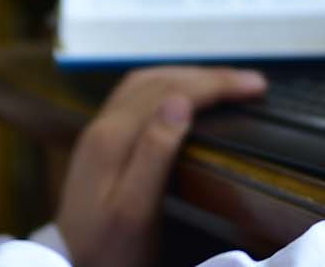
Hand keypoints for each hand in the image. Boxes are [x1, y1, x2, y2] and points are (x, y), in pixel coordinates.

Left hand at [54, 65, 267, 266]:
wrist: (68, 266)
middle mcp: (103, 123)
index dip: (215, 84)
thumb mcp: (135, 210)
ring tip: (223, 84)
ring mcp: (98, 130)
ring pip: (145, 82)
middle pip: (158, 80)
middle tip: (249, 83)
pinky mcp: (99, 141)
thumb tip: (181, 102)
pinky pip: (137, 95)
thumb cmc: (108, 248)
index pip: (171, 91)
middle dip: (208, 76)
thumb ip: (154, 153)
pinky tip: (183, 97)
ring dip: (187, 76)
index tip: (256, 86)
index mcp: (113, 137)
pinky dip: (168, 85)